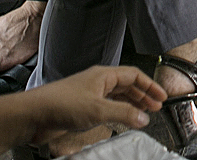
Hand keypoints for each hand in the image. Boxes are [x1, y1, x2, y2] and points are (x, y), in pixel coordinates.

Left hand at [24, 65, 166, 143]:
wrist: (35, 114)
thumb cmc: (60, 103)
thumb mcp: (98, 109)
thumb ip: (123, 113)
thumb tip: (142, 117)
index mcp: (103, 75)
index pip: (134, 75)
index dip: (150, 85)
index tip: (161, 96)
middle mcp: (97, 82)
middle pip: (127, 85)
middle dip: (143, 95)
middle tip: (155, 106)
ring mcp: (89, 94)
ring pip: (117, 96)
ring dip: (131, 104)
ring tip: (142, 113)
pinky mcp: (82, 108)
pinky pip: (107, 107)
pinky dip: (118, 112)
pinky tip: (120, 120)